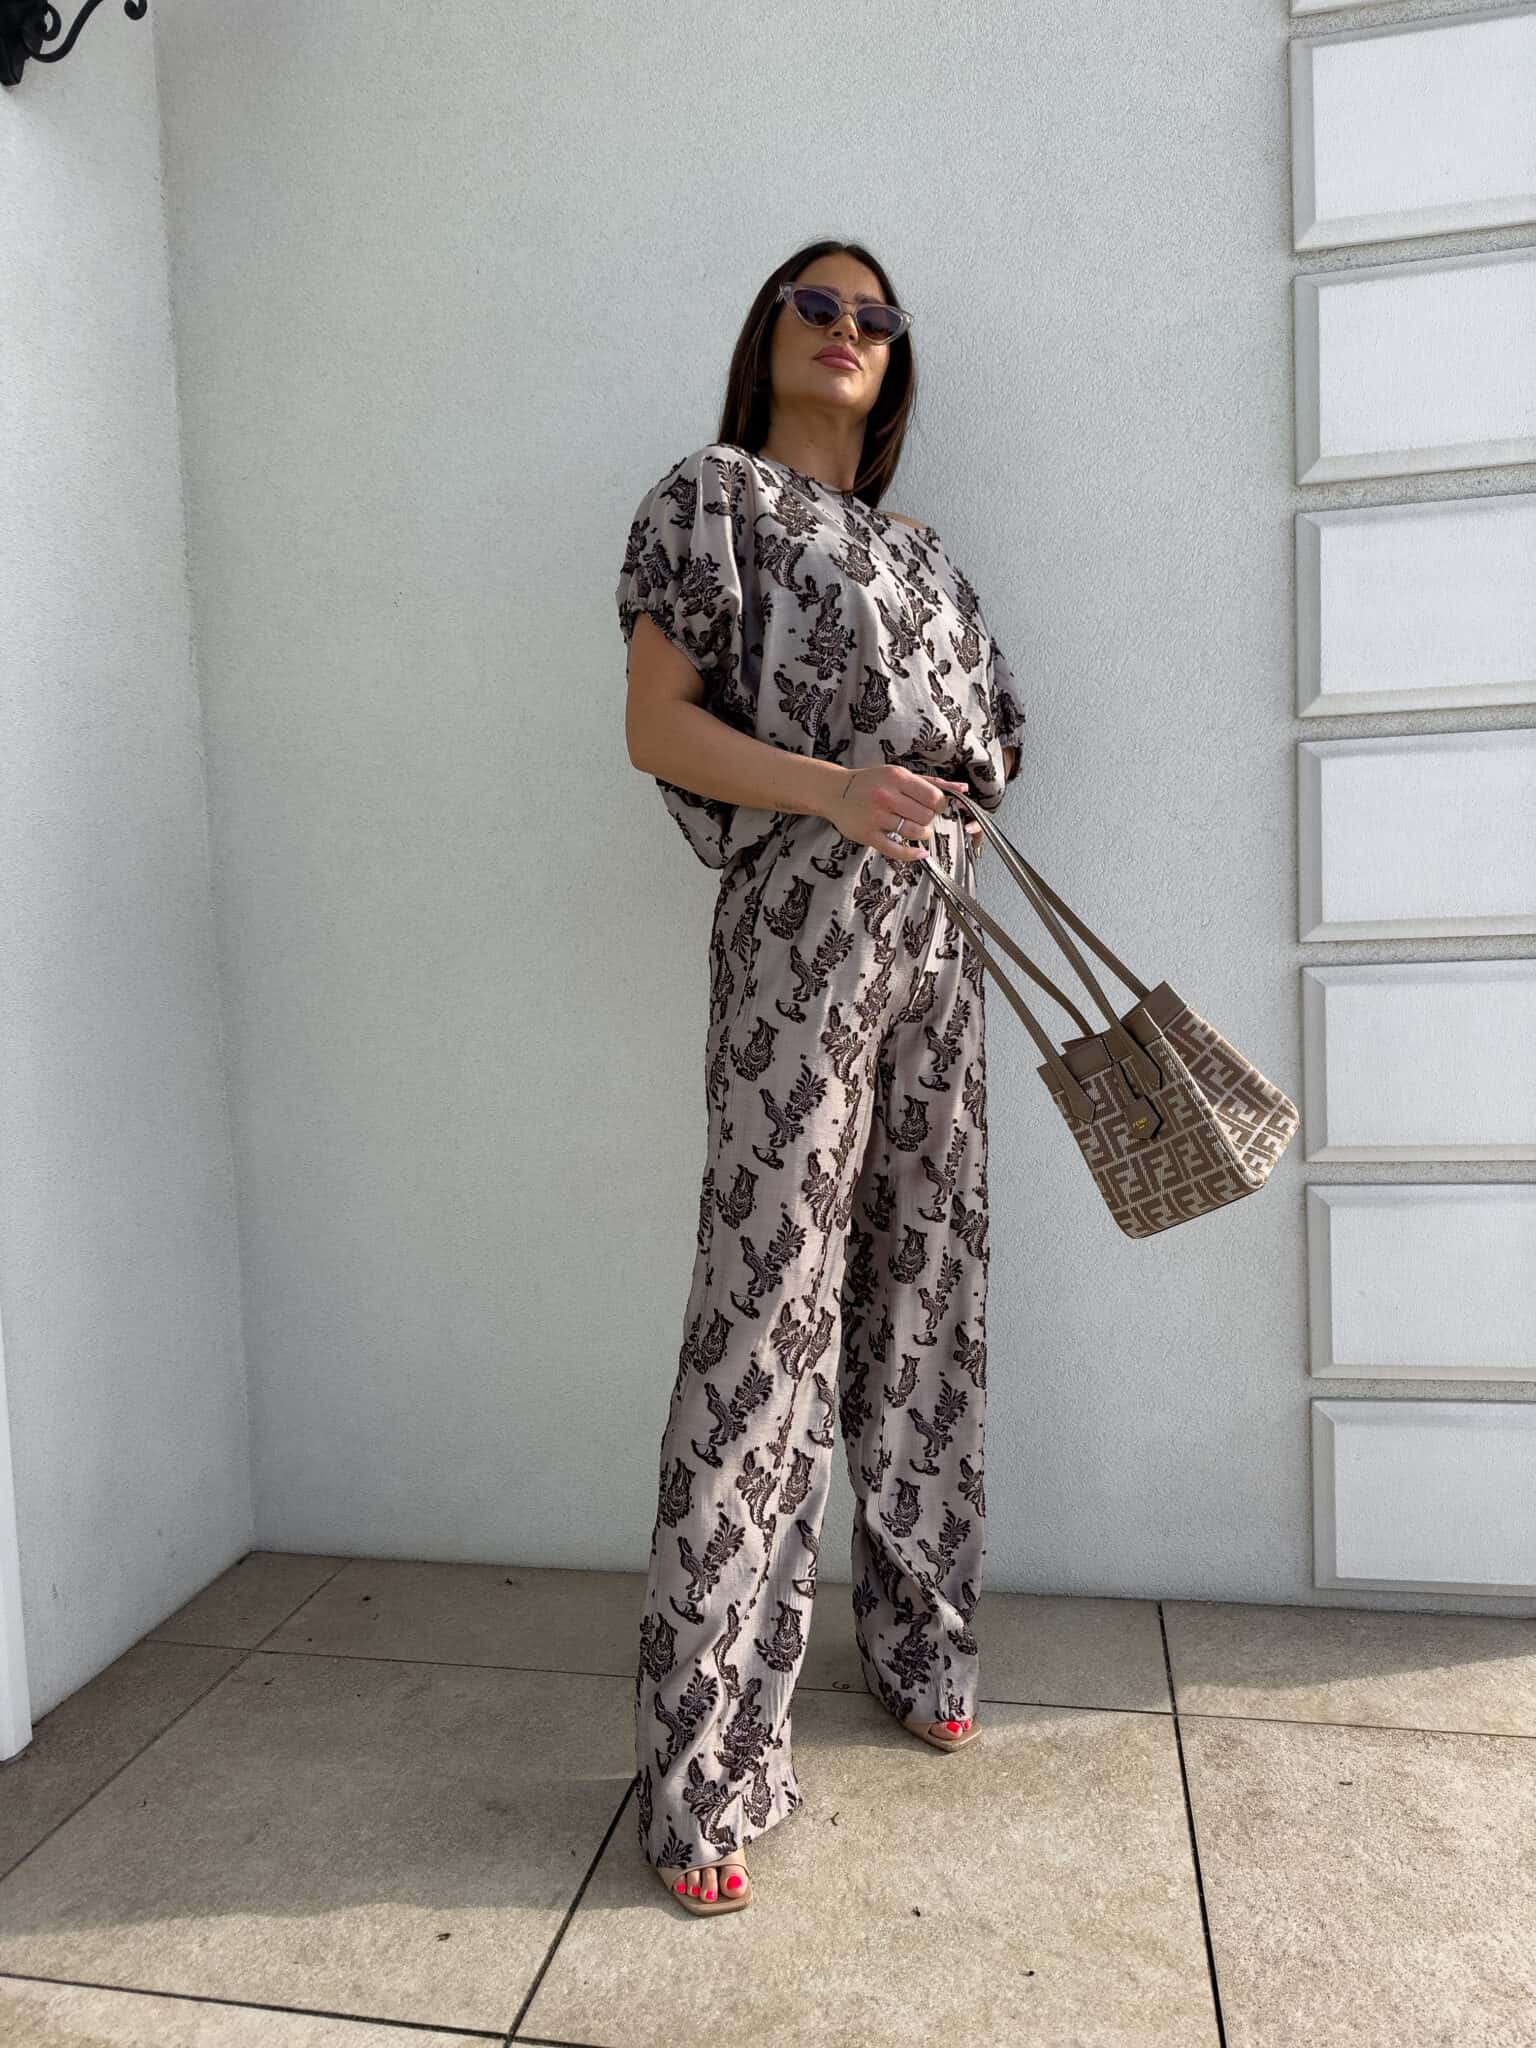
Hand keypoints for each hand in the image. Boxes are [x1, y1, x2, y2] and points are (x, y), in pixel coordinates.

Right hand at [826, 766, 972, 864]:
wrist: (835, 792)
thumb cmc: (872, 782)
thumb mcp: (900, 775)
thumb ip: (932, 782)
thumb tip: (963, 789)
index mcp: (897, 777)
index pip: (934, 797)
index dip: (940, 806)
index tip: (934, 807)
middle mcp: (886, 796)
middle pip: (927, 816)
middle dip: (929, 820)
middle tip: (922, 818)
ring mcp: (876, 817)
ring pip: (915, 832)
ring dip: (922, 835)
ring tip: (916, 830)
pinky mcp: (868, 835)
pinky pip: (896, 850)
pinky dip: (912, 855)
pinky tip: (920, 854)